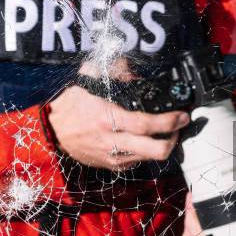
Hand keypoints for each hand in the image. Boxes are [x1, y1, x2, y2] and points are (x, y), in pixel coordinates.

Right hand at [47, 60, 189, 170]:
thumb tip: (134, 69)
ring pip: (151, 158)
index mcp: (109, 118)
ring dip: (163, 144)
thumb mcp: (89, 80)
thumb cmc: (72, 106)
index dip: (169, 121)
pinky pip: (138, 162)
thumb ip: (113, 70)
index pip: (147, 125)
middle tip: (180, 125)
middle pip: (156, 150)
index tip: (182, 115)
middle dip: (174, 138)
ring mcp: (114, 157)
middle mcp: (114, 141)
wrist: (52, 133)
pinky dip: (147, 150)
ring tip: (167, 131)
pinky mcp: (112, 167)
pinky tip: (146, 139)